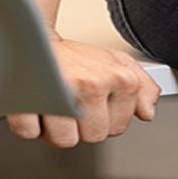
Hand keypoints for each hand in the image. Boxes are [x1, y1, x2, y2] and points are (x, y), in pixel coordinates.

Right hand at [9, 37, 160, 147]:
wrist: (39, 38)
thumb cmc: (78, 56)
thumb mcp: (119, 63)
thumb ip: (142, 87)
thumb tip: (148, 112)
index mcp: (119, 78)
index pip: (118, 127)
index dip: (105, 120)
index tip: (95, 104)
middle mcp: (94, 84)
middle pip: (93, 137)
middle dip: (82, 127)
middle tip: (74, 105)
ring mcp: (62, 93)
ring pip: (65, 140)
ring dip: (56, 129)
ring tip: (55, 106)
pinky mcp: (29, 99)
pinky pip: (31, 133)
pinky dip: (30, 125)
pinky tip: (36, 108)